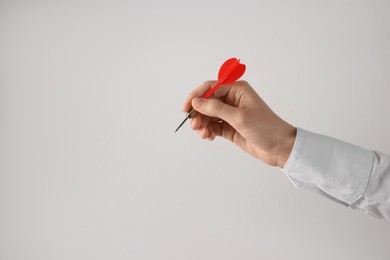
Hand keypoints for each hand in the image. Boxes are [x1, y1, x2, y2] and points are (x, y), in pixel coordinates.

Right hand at [182, 81, 296, 167]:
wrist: (280, 148)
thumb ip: (216, 109)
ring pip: (208, 115)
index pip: (210, 88)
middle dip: (198, 113)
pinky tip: (208, 136)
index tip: (186, 108)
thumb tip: (196, 102)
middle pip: (207, 102)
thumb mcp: (239, 117)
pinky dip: (208, 131)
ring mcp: (230, 114)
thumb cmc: (266, 128)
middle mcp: (232, 100)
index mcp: (237, 90)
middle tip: (194, 126)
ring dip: (202, 124)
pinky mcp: (230, 127)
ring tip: (203, 134)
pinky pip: (213, 126)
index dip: (196, 96)